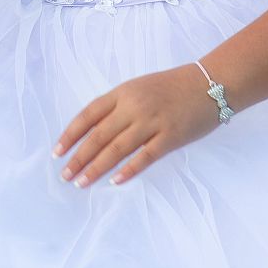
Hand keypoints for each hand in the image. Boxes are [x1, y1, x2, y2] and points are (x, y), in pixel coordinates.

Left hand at [53, 64, 221, 186]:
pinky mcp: (170, 137)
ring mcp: (152, 122)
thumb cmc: (172, 87)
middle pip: (98, 135)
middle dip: (79, 157)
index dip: (71, 134)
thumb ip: (118, 107)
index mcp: (123, 92)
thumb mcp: (139, 88)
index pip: (88, 114)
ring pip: (116, 149)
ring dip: (96, 168)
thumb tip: (93, 133)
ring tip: (81, 182)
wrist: (209, 84)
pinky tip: (114, 181)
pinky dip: (128, 171)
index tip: (57, 151)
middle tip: (65, 175)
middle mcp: (133, 106)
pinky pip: (144, 157)